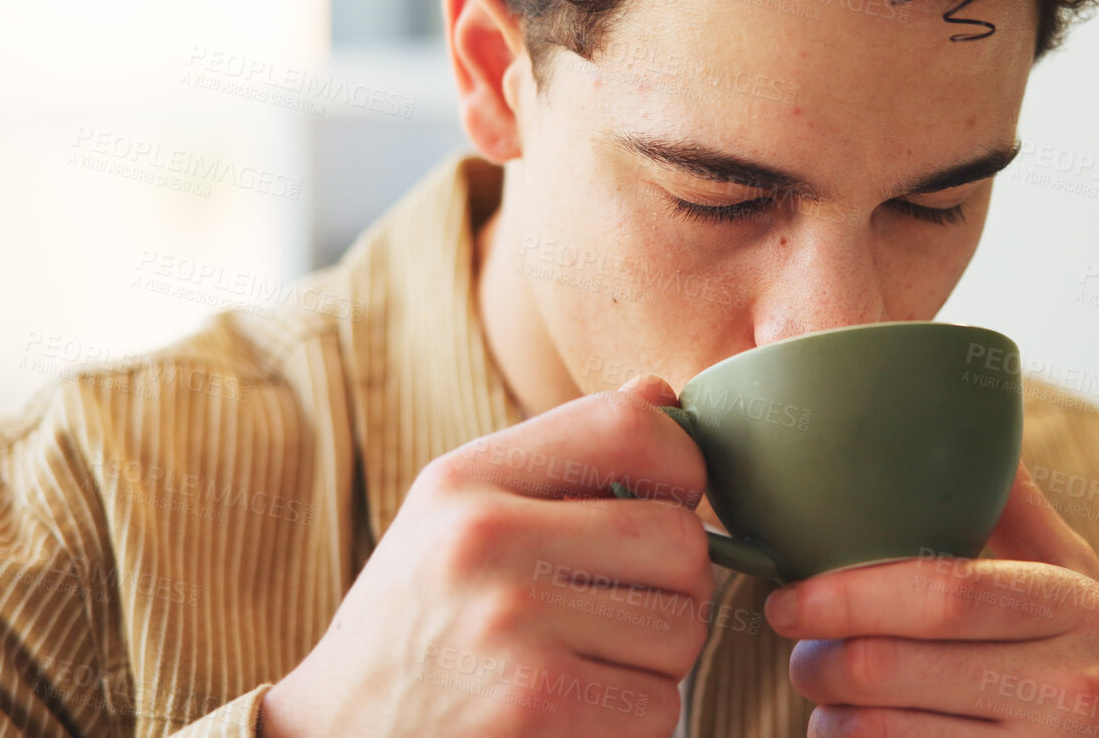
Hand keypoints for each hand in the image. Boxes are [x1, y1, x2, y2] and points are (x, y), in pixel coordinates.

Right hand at [260, 375, 713, 737]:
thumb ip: (561, 457)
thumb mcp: (455, 519)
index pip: (627, 426)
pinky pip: (659, 704)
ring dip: (658, 660)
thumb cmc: (416, 627)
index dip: (681, 464)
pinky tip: (579, 713)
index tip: (667, 504)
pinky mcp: (537, 706)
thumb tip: (661, 394)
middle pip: (678, 537)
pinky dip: (635, 720)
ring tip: (593, 662)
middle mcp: (484, 539)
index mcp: (465, 479)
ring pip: (682, 627)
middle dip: (676, 583)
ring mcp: (511, 625)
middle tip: (627, 608)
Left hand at [765, 462, 1098, 736]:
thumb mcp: (1081, 585)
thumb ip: (1018, 511)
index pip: (941, 592)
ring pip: (879, 733)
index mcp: (1077, 607)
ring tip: (827, 701)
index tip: (788, 597)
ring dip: (828, 719)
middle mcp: (1068, 687)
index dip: (847, 594)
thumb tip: (964, 414)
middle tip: (800, 654)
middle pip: (890, 668)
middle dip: (818, 661)